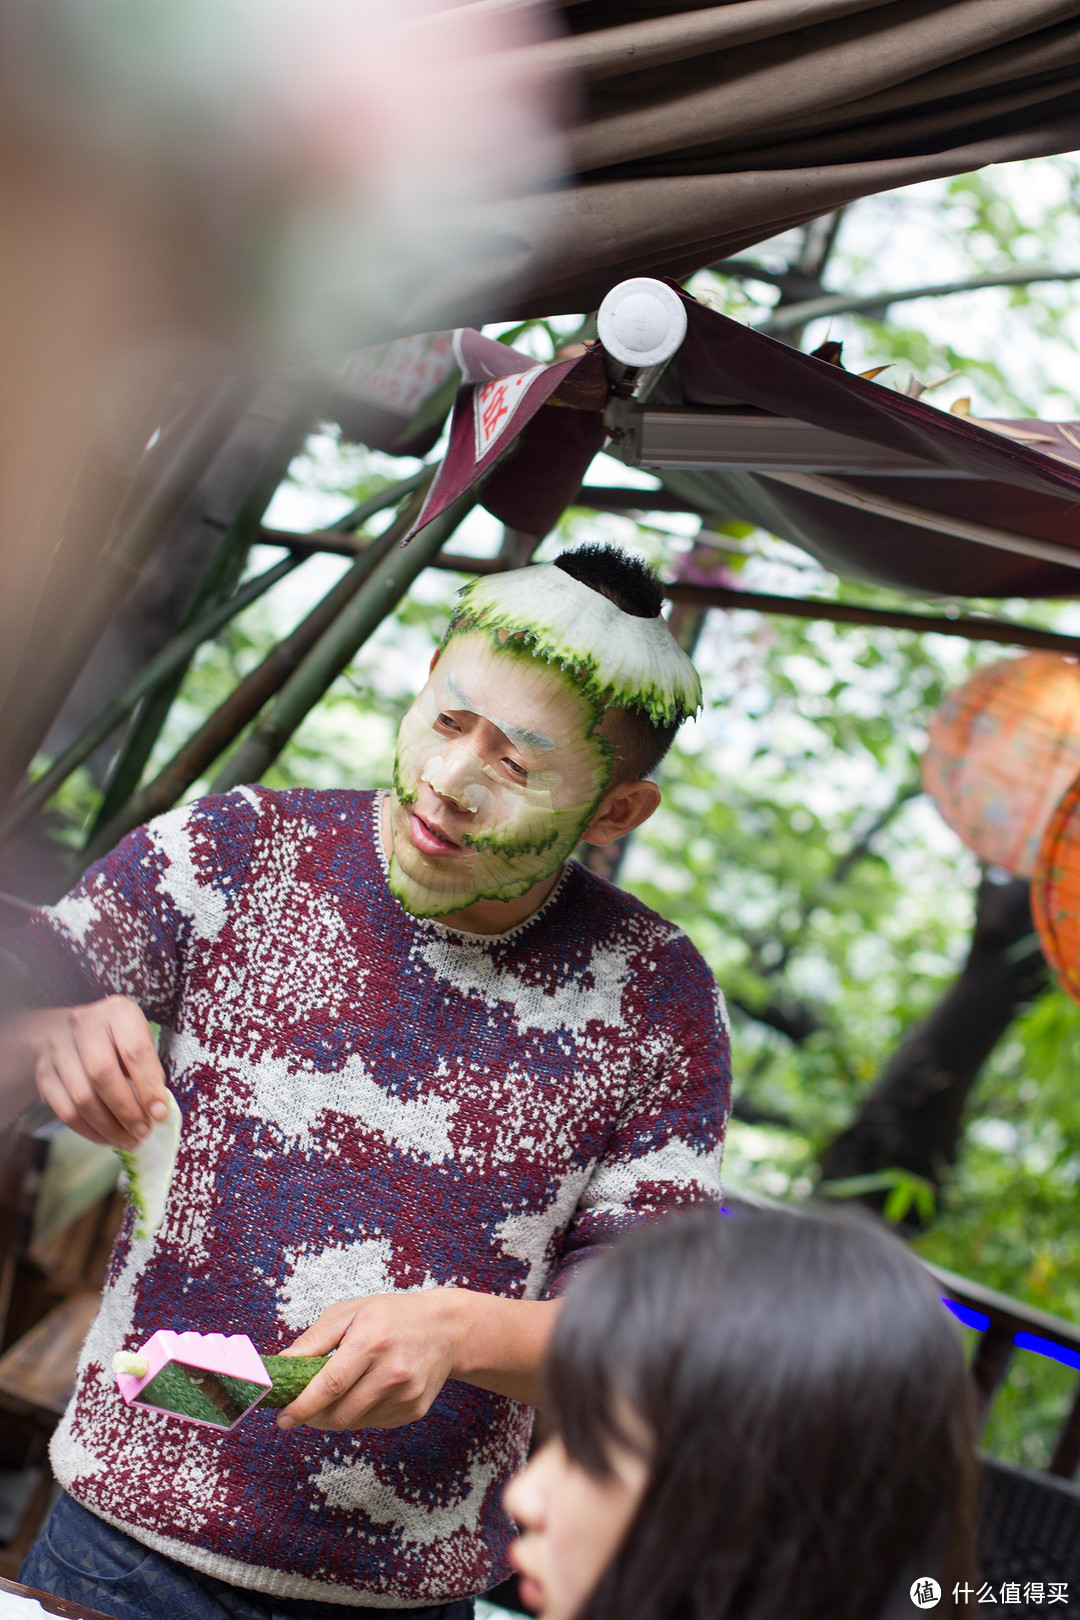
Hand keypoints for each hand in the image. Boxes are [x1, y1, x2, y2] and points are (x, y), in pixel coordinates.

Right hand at [19, 995, 168, 1148]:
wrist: (72, 1031)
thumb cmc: (117, 1038)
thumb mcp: (140, 1040)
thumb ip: (150, 1070)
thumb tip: (157, 1110)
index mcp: (117, 1012)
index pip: (134, 1051)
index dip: (148, 1086)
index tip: (159, 1113)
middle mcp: (83, 1024)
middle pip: (102, 1074)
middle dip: (125, 1109)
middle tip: (142, 1132)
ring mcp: (58, 1048)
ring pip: (81, 1097)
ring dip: (107, 1126)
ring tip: (128, 1140)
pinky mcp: (44, 1073)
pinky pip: (64, 1111)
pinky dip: (88, 1130)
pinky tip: (106, 1137)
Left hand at [276, 1289, 560, 1431]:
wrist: (446, 1328)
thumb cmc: (392, 1315)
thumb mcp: (349, 1312)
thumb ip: (313, 1340)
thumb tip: (282, 1365)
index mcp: (371, 1342)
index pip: (330, 1386)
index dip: (302, 1407)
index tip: (283, 1419)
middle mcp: (391, 1372)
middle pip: (340, 1413)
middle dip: (314, 1416)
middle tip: (302, 1408)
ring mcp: (406, 1395)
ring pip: (354, 1423)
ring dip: (336, 1415)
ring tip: (338, 1393)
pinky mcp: (414, 1410)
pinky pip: (374, 1424)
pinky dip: (360, 1414)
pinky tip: (366, 1392)